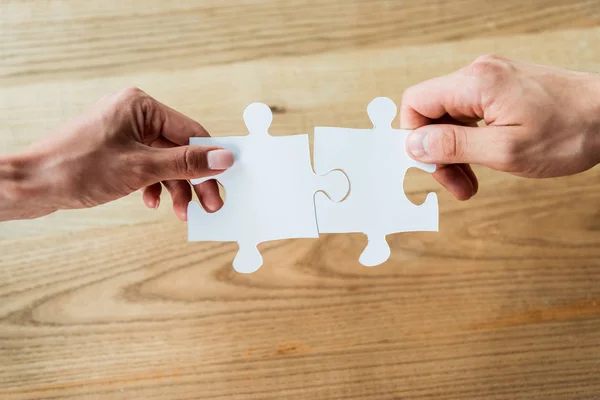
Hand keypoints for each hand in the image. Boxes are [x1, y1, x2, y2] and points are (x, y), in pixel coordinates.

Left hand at [0, 88, 232, 220]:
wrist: (30, 185)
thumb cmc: (76, 169)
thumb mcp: (141, 168)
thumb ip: (186, 163)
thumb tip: (224, 158)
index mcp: (141, 106)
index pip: (191, 132)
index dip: (210, 161)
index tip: (223, 184)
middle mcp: (135, 114)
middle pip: (179, 148)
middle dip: (193, 180)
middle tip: (209, 206)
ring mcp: (124, 132)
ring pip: (164, 160)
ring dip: (174, 187)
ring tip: (180, 212)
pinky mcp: (116, 149)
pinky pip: (147, 165)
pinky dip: (154, 185)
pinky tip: (151, 202)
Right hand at [401, 55, 599, 199]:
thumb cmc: (569, 132)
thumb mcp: (506, 150)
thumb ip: (454, 145)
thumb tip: (414, 145)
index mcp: (476, 82)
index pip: (416, 102)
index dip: (413, 136)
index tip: (430, 166)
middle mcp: (479, 74)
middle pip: (431, 112)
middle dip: (438, 152)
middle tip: (457, 185)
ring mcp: (491, 80)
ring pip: (449, 117)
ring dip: (454, 151)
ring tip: (470, 181)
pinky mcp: (501, 89)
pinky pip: (468, 115)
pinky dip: (469, 141)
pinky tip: (482, 161)